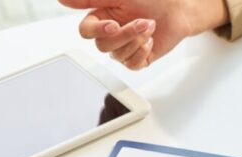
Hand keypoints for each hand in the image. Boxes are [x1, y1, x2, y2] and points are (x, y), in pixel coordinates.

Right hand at [59, 0, 228, 69]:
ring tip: (149, 27)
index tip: (114, 24)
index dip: (98, 31)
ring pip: (117, 55)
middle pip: (103, 46)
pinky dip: (142, 52)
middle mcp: (111, 33)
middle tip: (143, 22)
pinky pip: (131, 64)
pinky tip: (150, 41)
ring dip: (136, 41)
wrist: (179, 10)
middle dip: (126, 35)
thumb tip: (62, 0)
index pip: (86, 32)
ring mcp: (124, 46)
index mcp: (101, 17)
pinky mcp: (138, 58)